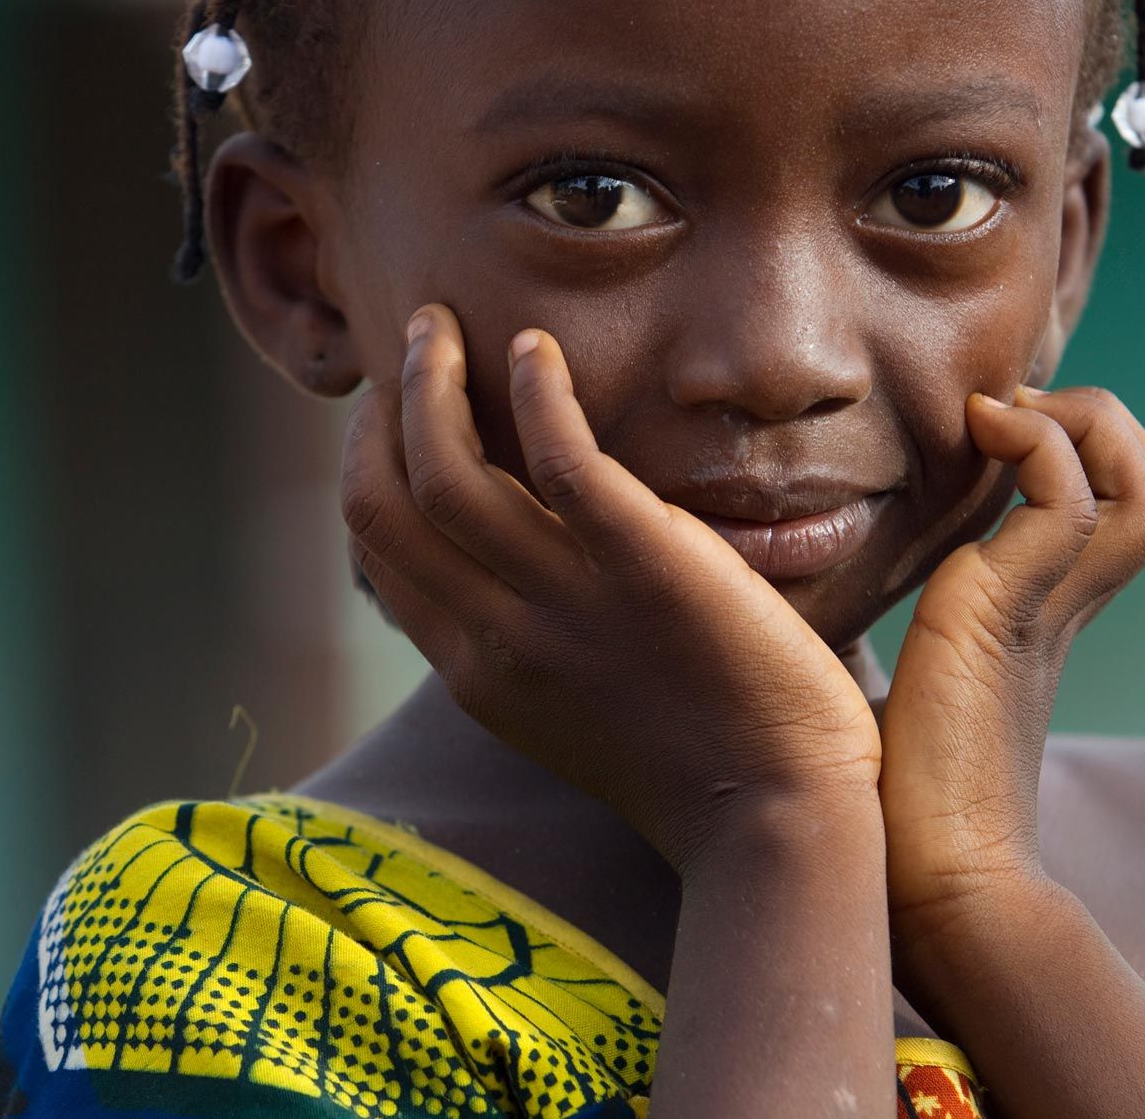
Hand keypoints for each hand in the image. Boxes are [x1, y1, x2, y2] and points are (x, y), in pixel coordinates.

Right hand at [339, 303, 882, 870]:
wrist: (774, 814)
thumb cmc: (688, 761)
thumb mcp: (560, 705)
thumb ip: (516, 634)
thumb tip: (497, 560)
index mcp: (473, 669)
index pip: (380, 547)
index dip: (369, 462)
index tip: (393, 409)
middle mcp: (495, 635)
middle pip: (385, 502)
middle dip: (382, 409)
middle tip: (415, 343)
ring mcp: (564, 601)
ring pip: (446, 471)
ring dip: (433, 381)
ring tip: (447, 329)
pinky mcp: (643, 565)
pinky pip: (559, 457)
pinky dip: (535, 388)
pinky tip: (538, 349)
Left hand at [880, 385, 1144, 942]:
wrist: (923, 878)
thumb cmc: (884, 794)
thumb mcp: (884, 687)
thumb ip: (877, 644)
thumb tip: (791, 613)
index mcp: (1037, 615)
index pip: (1109, 509)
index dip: (1070, 449)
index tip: (983, 432)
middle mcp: (1061, 605)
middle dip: (1097, 424)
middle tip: (1002, 419)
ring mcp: (1046, 606)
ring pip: (1143, 485)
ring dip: (1081, 425)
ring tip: (996, 422)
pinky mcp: (1010, 611)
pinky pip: (1066, 500)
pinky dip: (1036, 447)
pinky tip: (973, 437)